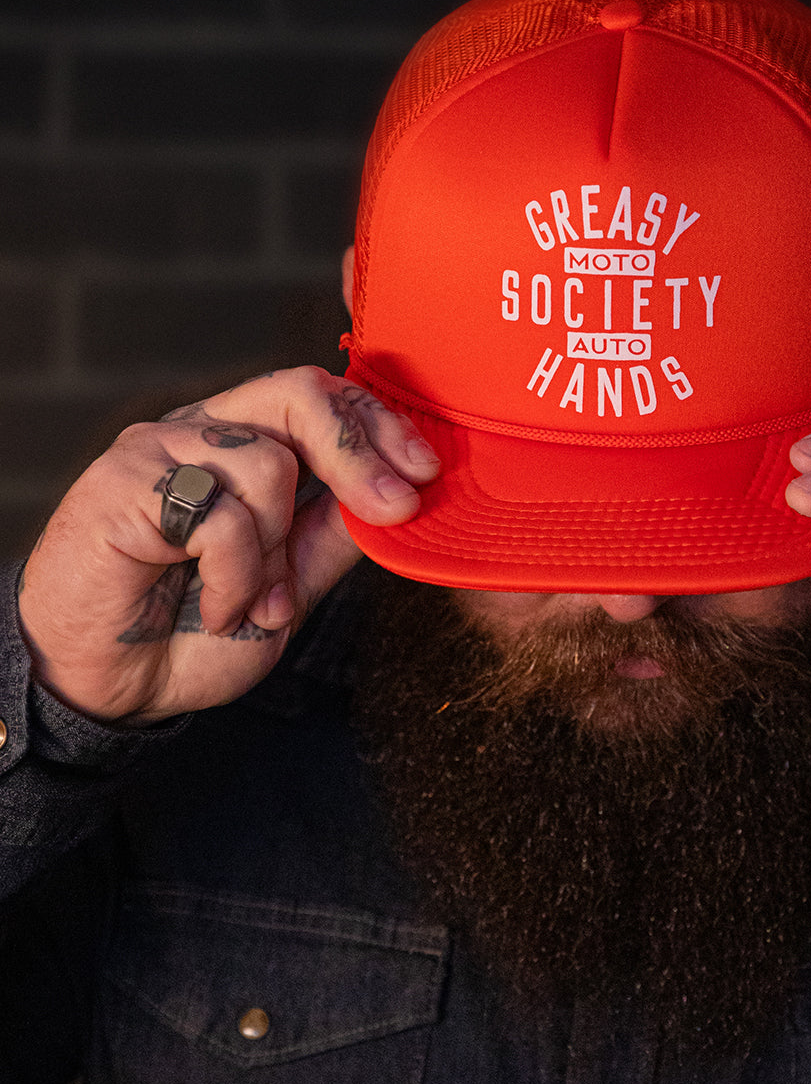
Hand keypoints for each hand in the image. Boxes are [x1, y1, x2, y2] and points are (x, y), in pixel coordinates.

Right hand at [17, 368, 438, 724]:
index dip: (378, 424)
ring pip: (268, 464)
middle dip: (359, 454)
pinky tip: (214, 607)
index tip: (426, 471)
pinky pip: (219, 515)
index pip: (319, 398)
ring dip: (276, 554)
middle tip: (395, 508)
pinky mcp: (123, 481)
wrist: (109, 689)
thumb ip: (334, 537)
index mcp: (241, 446)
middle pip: (297, 394)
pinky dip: (235, 577)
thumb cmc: (192, 634)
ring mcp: (158, 450)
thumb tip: (401, 494)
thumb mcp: (291, 588)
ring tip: (251, 602)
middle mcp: (201, 434)